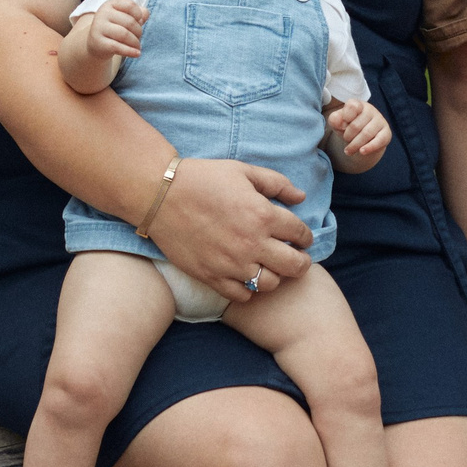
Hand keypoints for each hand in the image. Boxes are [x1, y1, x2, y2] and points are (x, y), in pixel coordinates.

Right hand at [86, 0, 146, 60]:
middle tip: (138, 38)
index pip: (130, 5)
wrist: (97, 44)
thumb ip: (139, 14)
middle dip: (139, 32)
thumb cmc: (115, 28)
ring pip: (125, 35)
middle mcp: (102, 13)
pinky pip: (117, 47)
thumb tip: (145, 13)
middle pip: (130, 22)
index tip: (139, 22)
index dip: (139, 15)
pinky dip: (130, 51)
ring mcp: (98, 27)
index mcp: (110, 4)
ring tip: (137, 47)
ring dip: (135, 43)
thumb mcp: (125, 18)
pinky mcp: (97, 42)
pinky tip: (137, 54)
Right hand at [146, 156, 313, 301]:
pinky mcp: (211, 276)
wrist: (161, 195)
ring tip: (270, 267)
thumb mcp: (243, 171)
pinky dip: (248, 289)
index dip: (306, 236)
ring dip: (275, 276)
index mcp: (262, 214)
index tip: (302, 238)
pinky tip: (245, 276)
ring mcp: (231, 263)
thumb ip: (276, 183)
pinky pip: (242, 295)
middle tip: (298, 259)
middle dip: (301, 262)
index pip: (300, 234)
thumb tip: (300, 197)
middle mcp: (251, 243)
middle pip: (294, 265)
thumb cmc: (203, 179)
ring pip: (270, 284)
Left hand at [325, 97, 391, 159]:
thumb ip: (334, 119)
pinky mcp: (386, 133)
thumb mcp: (338, 123)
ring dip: (355, 145)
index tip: (341, 126)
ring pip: (366, 134)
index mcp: (358, 105)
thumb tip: (338, 121)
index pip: (352, 106)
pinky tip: (362, 152)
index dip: (345, 117)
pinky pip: (379, 141)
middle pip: (356, 125)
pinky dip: (369, 148)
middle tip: (345, 140)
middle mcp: (370, 110)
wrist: (361, 139)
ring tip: (348, 151)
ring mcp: (380, 121)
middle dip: (347, 136)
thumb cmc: (348, 127)